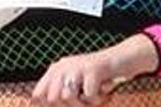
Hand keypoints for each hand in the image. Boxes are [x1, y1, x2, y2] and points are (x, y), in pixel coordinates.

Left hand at [30, 36, 156, 105]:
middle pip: (52, 99)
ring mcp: (76, 66)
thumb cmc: (99, 77)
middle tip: (85, 102)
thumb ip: (61, 95)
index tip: (67, 106)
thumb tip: (43, 105)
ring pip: (67, 98)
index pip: (38, 95)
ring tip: (94, 96)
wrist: (122, 59)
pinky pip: (89, 96)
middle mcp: (62, 66)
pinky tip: (103, 90)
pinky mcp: (92, 69)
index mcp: (56, 70)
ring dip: (84, 104)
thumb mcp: (76, 85)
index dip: (50, 106)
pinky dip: (98, 99)